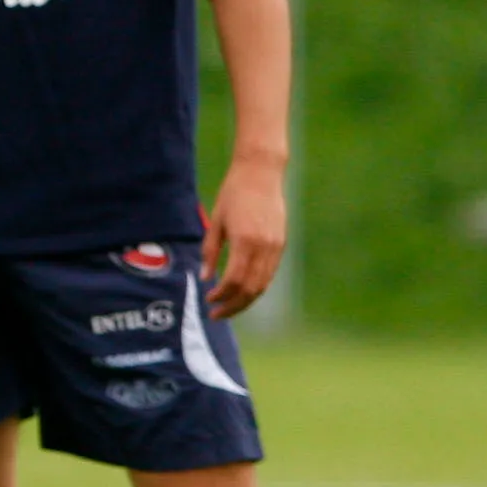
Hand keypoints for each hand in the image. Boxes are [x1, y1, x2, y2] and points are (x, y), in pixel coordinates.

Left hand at [201, 154, 288, 317]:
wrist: (261, 172)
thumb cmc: (233, 193)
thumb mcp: (216, 221)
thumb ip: (210, 251)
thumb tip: (205, 277)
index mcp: (245, 241)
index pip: (234, 280)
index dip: (221, 296)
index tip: (208, 300)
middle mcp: (264, 247)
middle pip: (251, 289)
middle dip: (233, 306)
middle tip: (216, 314)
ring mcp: (276, 246)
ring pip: (263, 285)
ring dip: (245, 300)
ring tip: (228, 307)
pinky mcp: (281, 244)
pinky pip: (269, 274)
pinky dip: (256, 287)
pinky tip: (242, 291)